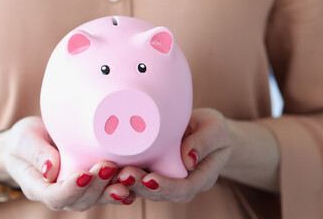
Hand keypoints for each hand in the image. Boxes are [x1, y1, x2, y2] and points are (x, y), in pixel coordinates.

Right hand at [4, 116, 134, 210]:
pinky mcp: (92, 185)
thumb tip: (50, 169)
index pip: (54, 196)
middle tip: (108, 167)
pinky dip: (122, 187)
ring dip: (112, 189)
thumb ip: (36, 153)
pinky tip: (137, 181)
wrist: (32, 142)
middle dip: (96, 186)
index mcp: (37, 187)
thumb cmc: (24, 139)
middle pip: (79, 200)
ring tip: (127, 175)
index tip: (83, 173)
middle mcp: (59, 195)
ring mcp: (77, 192)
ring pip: (96, 198)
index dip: (71, 189)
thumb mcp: (24, 139)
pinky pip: (106, 191)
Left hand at [116, 108, 232, 202]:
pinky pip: (134, 180)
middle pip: (159, 192)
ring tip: (112, 171)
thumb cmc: (212, 129)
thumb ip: (204, 142)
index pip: (183, 188)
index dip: (166, 186)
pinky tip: (106, 168)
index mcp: (200, 178)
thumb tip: (188, 160)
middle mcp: (180, 186)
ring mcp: (163, 181)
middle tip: (124, 174)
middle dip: (140, 185)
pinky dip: (119, 176)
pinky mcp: (149, 173)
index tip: (150, 178)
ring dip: (126, 182)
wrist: (204, 131)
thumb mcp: (215, 129)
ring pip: (143, 189)